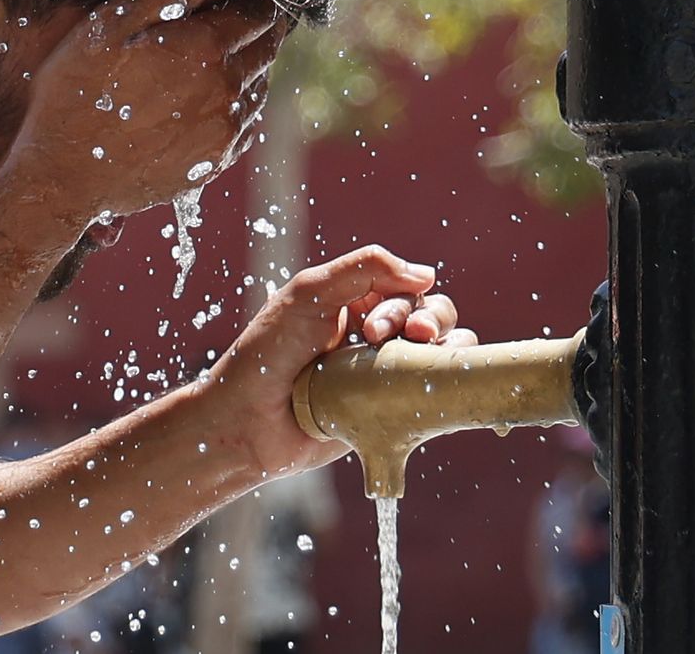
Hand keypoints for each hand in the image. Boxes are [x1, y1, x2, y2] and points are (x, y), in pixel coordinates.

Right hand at [9, 0, 283, 219]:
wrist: (63, 177)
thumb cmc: (75, 94)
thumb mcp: (107, 26)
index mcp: (205, 49)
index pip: (259, 14)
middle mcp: (226, 90)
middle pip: (267, 50)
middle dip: (263, 30)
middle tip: (252, 18)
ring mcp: (224, 131)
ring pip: (259, 89)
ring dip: (252, 69)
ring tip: (231, 57)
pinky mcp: (216, 162)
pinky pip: (246, 126)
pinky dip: (241, 107)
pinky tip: (218, 100)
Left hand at [201, 245, 476, 479]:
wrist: (246, 424)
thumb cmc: (267, 355)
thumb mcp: (308, 294)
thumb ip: (364, 269)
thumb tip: (426, 274)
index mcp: (352, 302)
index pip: (403, 286)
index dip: (403, 301)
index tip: (373, 329)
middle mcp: (371, 335)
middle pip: (429, 312)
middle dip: (428, 319)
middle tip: (404, 339)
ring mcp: (382, 373)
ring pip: (439, 348)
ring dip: (444, 345)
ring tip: (419, 357)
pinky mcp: (390, 410)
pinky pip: (432, 390)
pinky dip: (447, 380)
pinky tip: (440, 384)